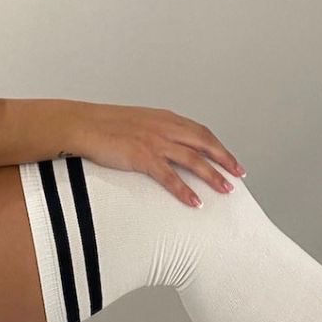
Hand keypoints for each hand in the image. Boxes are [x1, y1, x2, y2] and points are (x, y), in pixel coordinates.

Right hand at [71, 103, 245, 208]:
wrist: (81, 124)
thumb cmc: (104, 125)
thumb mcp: (137, 122)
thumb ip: (155, 131)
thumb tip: (167, 146)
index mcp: (164, 118)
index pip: (201, 131)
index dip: (218, 146)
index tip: (230, 160)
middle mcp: (164, 127)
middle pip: (204, 144)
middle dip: (225, 160)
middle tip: (239, 175)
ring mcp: (154, 141)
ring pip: (193, 160)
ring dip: (212, 176)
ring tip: (226, 191)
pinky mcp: (142, 156)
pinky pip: (169, 177)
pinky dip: (184, 190)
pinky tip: (194, 202)